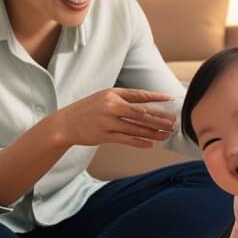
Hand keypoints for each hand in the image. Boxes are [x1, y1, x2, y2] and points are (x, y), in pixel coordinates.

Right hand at [52, 88, 177, 149]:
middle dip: (159, 119)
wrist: (65, 123)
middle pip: (141, 113)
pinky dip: (139, 142)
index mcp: (112, 93)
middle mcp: (111, 106)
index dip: (156, 97)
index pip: (139, 95)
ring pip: (136, 128)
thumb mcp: (104, 98)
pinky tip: (150, 144)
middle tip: (173, 122)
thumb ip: (123, 100)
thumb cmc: (88, 110)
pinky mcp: (103, 136)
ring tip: (166, 135)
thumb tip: (146, 106)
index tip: (170, 99)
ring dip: (153, 133)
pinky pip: (126, 140)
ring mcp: (107, 122)